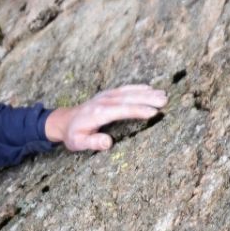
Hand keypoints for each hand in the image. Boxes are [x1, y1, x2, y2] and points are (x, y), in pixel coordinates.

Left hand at [44, 84, 167, 152]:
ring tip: (163, 94)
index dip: (137, 111)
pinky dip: (137, 87)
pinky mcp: (108, 94)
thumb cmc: (73, 135)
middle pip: (128, 98)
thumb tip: (109, 143)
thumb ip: (93, 142)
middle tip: (165, 101)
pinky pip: (124, 89)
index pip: (121, 111)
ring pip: (129, 92)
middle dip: (147, 99)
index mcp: (98, 113)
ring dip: (146, 92)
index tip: (153, 113)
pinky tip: (150, 88)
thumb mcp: (78, 143)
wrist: (64, 121)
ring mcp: (106, 96)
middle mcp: (103, 101)